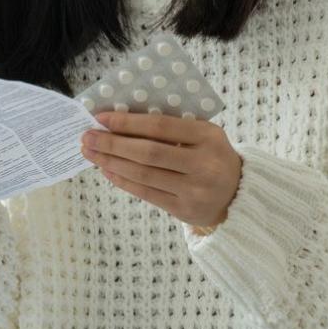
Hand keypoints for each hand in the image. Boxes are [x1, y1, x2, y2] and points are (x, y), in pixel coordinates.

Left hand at [81, 111, 241, 232]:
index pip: (160, 127)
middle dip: (112, 144)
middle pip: (147, 152)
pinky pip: (146, 194)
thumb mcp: (203, 134)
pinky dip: (123, 181)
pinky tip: (107, 171)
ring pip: (143, 175)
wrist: (240, 194)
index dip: (127, 122)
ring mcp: (194, 190)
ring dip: (111, 163)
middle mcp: (202, 164)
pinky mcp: (184, 210)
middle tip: (87, 137)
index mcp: (207, 136)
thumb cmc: (212, 156)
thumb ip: (172, 127)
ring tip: (91, 153)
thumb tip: (122, 121)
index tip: (101, 118)